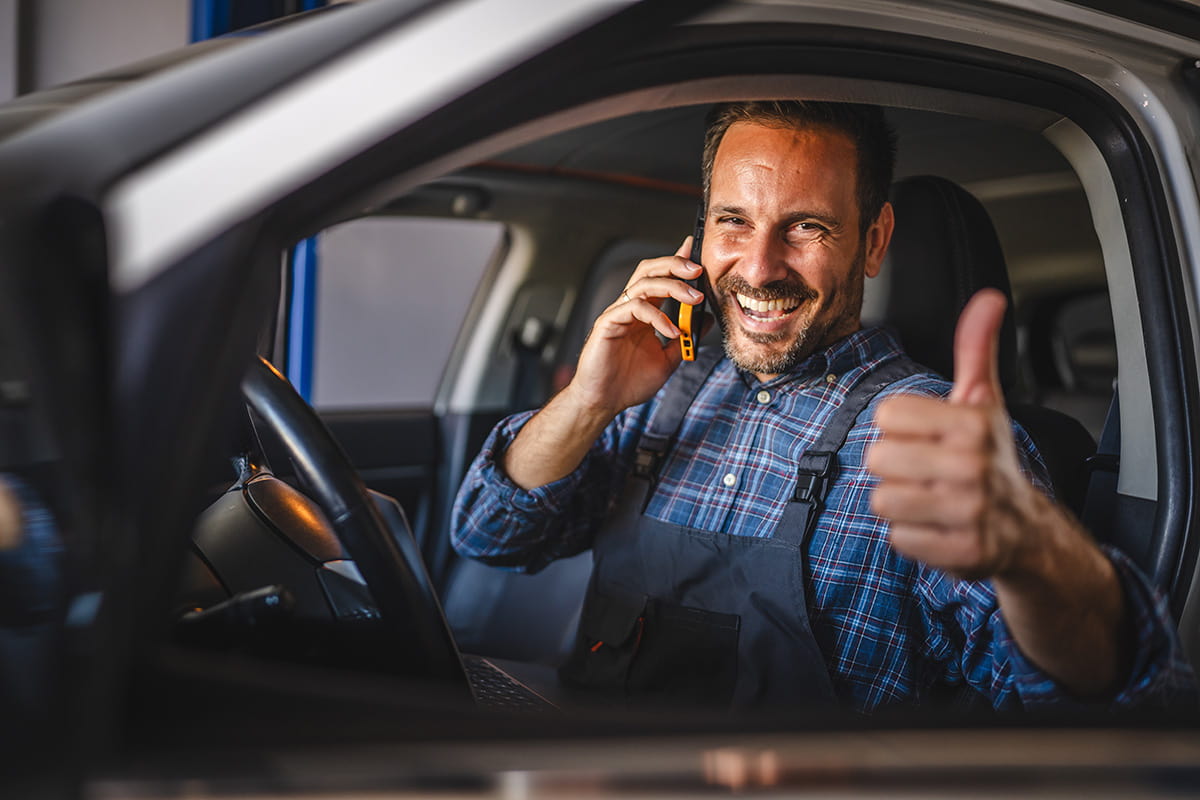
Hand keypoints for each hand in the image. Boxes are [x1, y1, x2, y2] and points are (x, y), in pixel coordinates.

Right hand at [563, 237, 704, 417]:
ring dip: (672, 287)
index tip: (695, 252)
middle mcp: (630, 308)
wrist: (604, 402)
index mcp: (644, 313)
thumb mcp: (669, 359)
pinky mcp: (608, 323)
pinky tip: (671, 331)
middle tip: (698, 270)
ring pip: (643, 283)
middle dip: (675, 264)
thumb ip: (686, 338)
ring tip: (694, 299)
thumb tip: (708, 319)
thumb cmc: (629, 383)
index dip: (676, 262)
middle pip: (650, 271)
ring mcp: (618, 314)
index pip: (660, 278)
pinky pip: (635, 308)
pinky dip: (657, 317)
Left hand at [867, 289, 1047, 579]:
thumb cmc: (990, 456)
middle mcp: (973, 465)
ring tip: (932, 499)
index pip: (886, 417)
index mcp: (973, 422)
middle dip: (896, 468)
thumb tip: (988, 299)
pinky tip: (938, 527)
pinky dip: (912, 536)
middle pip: (877, 459)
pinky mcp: (963, 552)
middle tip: (928, 472)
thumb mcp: (984, 401)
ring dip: (901, 503)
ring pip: (883, 500)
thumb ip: (976, 350)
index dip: (900, 429)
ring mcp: (970, 511)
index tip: (928, 438)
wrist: (1026, 528)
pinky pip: (898, 538)